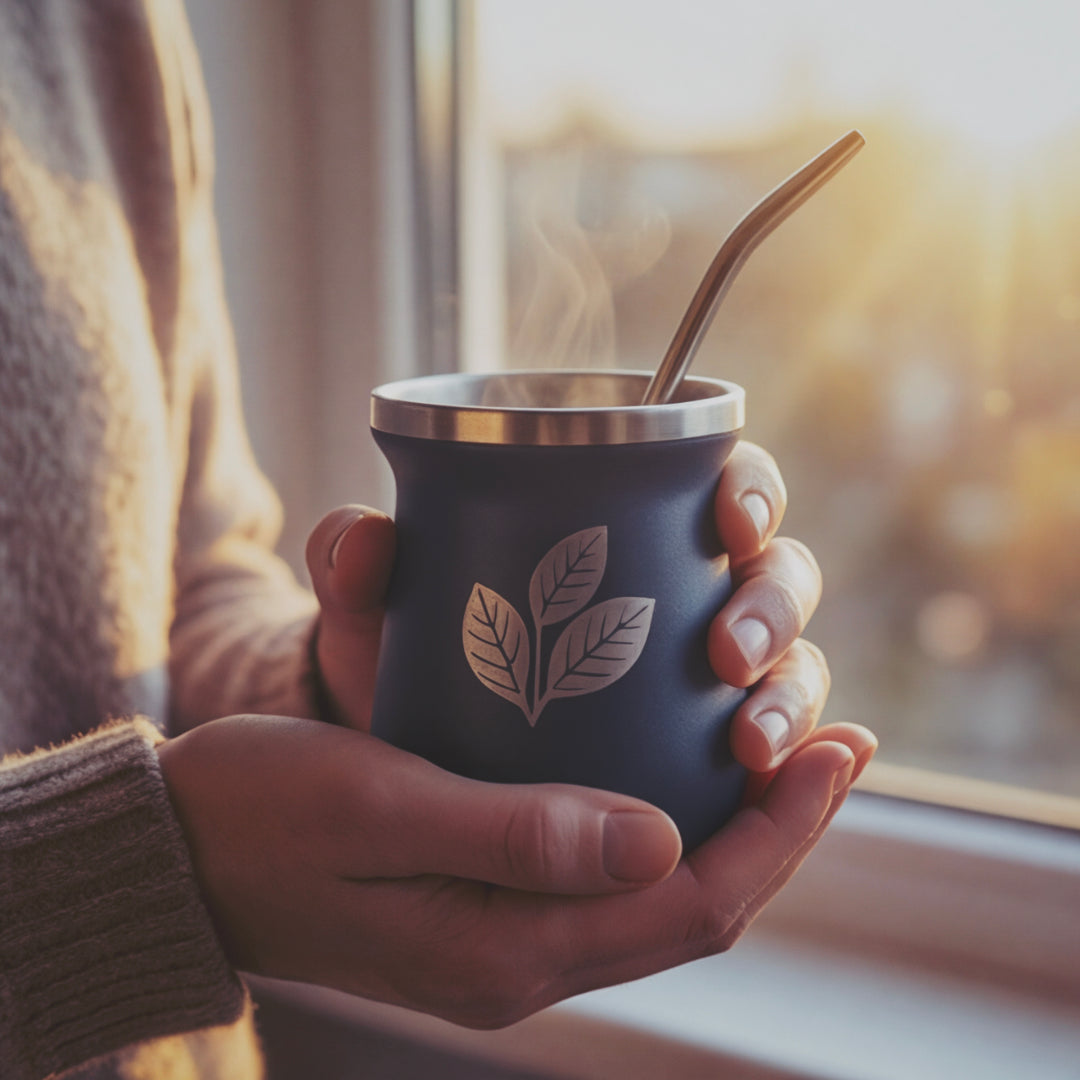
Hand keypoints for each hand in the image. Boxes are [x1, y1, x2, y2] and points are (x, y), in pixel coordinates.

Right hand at [158, 713, 874, 1027]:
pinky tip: (669, 767)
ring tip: (773, 746)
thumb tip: (659, 845)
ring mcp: (501, 935)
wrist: (179, 856)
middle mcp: (520, 957)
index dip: (779, 837)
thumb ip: (516, 835)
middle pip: (690, 906)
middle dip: (776, 829)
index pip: (690, 909)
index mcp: (508, 950)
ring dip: (726, 825)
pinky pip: (601, 872)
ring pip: (653, 892)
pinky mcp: (480, 897)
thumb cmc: (262, 815)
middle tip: (832, 740)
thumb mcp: (380, 806)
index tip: (837, 751)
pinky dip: (658, 823)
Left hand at [306, 441, 832, 769]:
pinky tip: (783, 789)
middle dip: (773, 607)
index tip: (727, 522)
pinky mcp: (706, 751)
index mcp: (638, 525)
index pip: (722, 482)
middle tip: (727, 653)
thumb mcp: (380, 620)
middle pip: (777, 573)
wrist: (415, 768)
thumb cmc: (418, 665)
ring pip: (790, 662)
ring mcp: (707, 676)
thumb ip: (354, 568)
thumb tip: (364, 536)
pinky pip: (775, 750)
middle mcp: (691, 593)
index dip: (749, 490)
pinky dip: (796, 769)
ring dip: (791, 695)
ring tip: (746, 741)